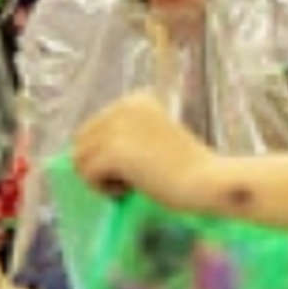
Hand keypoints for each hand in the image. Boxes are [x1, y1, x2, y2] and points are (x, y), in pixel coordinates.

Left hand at [72, 94, 216, 210]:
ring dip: (100, 179)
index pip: (93, 128)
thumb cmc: (188, 169)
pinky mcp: (115, 150)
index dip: (106, 156)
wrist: (208, 181)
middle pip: (81, 142)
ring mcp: (118, 126)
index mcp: (136, 99)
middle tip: (130, 180)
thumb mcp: (152, 140)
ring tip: (130, 185)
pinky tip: (130, 190)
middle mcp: (124, 105)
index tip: (138, 167)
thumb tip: (79, 154)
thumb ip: (124, 137)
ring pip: (80, 158)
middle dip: (98, 166)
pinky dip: (103, 189)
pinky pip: (87, 174)